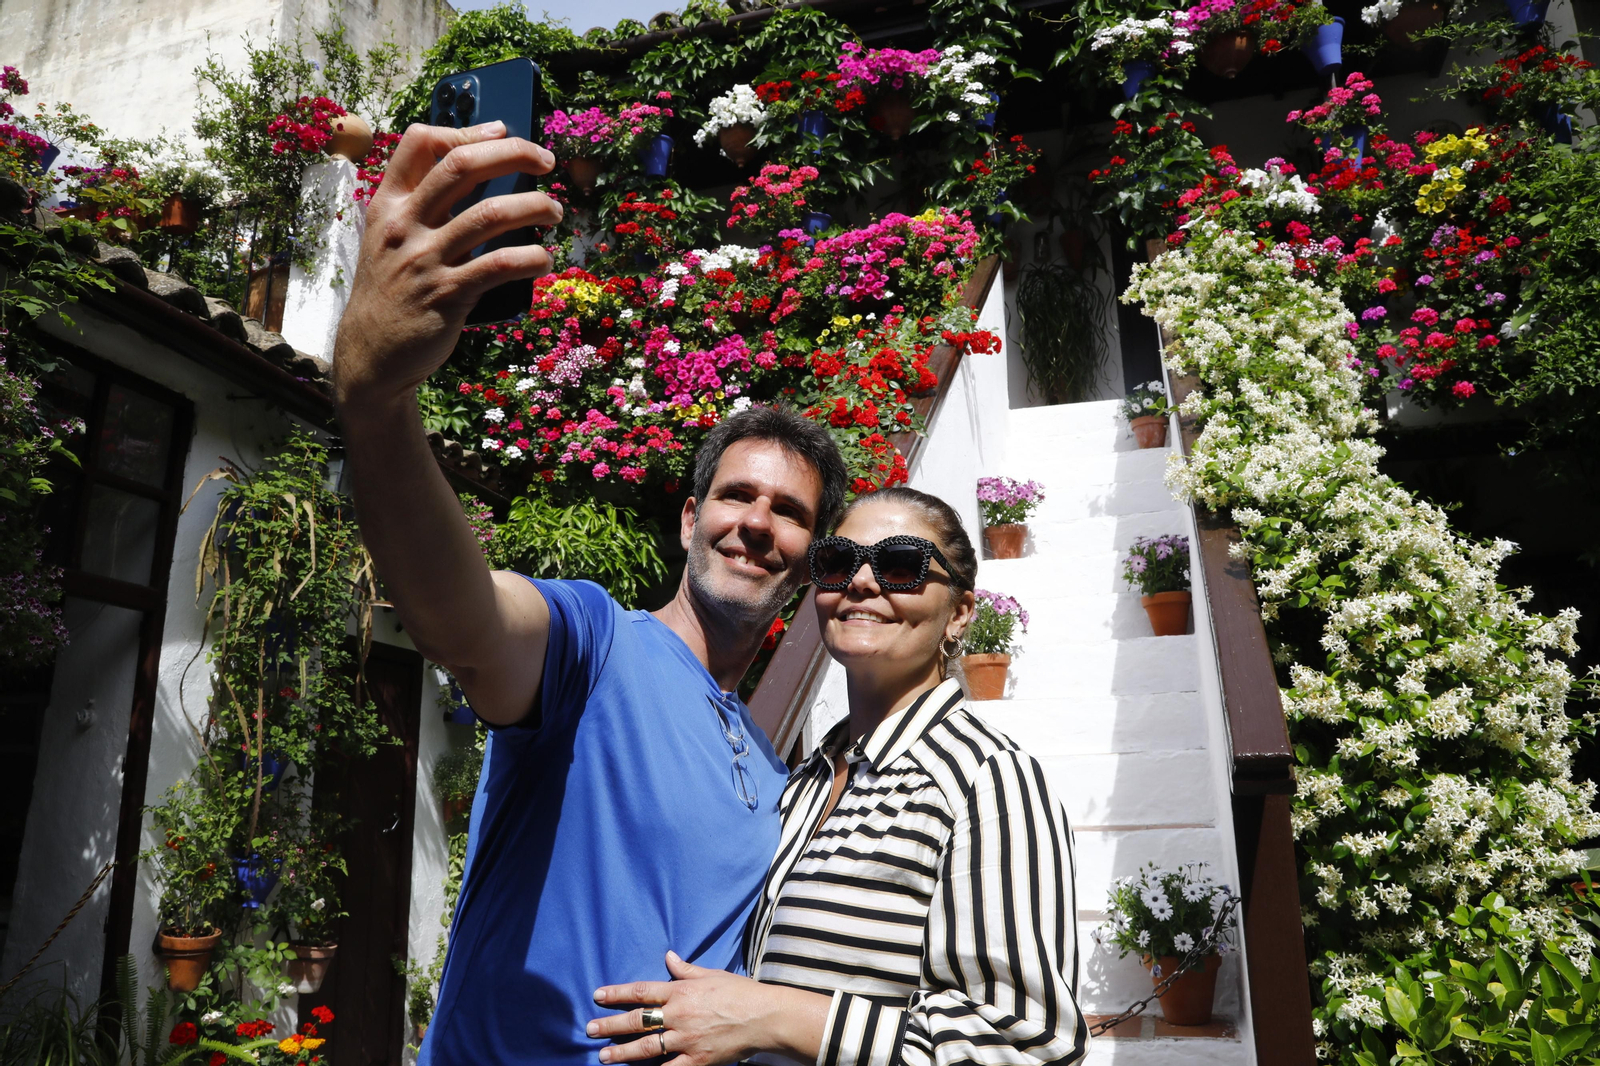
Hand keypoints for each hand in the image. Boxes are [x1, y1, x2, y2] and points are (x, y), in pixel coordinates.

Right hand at [333, 120, 560, 407]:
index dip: (466, 130)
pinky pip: (499, 266)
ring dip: (533, 206)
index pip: (420, 143)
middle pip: (462, 167)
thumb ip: (426, 208)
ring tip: (555, 211)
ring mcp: (425, 260)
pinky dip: (532, 258)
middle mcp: (404, 225)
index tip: (502, 129)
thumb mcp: (392, 240)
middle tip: (547, 160)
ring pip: (489, 215)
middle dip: (513, 153)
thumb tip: (484, 174)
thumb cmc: (393, 292)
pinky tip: (546, 259)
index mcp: (389, 204)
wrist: (372, 355)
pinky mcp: (447, 295)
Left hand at [590, 952, 784, 1065]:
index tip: (597, 996)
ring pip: (647, 1047)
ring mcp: (687, 1039)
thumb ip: (685, 969)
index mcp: (682, 991)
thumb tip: (668, 956)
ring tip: (603, 1055)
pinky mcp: (698, 1060)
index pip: (642, 991)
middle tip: (589, 1028)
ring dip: (623, 1052)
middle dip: (611, 1025)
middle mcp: (680, 1015)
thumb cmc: (739, 992)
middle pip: (638, 1020)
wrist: (765, 1017)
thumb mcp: (711, 974)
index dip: (617, 994)